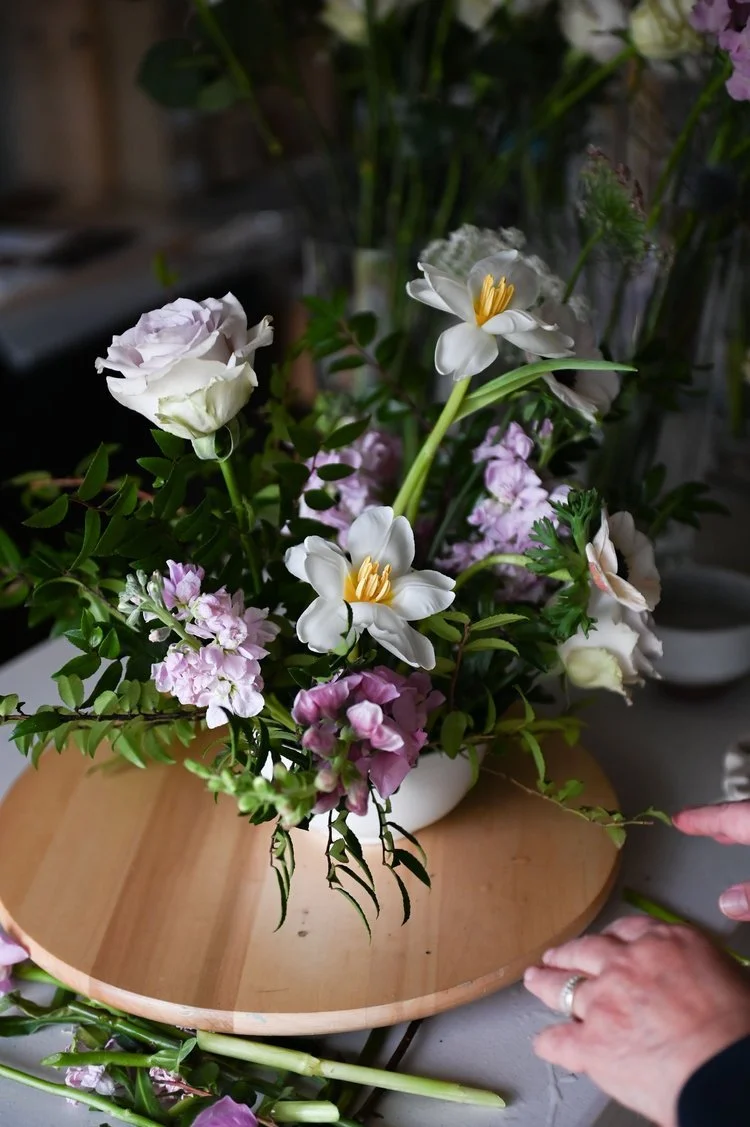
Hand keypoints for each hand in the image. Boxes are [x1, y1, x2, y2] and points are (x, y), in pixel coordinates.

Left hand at [524, 916, 749, 1126]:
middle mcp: (628, 964)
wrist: (728, 1072)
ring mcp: (605, 1001)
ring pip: (565, 987)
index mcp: (666, 944)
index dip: (611, 940)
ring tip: (536, 980)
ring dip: (547, 984)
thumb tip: (688, 981)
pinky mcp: (592, 1043)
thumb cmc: (738, 1032)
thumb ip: (691, 969)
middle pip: (587, 951)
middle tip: (556, 956)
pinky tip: (544, 1042)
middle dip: (569, 954)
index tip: (605, 942)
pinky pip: (559, 1041)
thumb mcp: (725, 976)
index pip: (628, 931)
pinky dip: (550, 1043)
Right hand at [674, 802, 749, 919]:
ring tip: (721, 835)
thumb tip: (727, 904)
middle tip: (694, 822)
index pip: (725, 816)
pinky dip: (749, 833)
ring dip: (736, 827)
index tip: (678, 819)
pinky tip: (749, 846)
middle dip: (716, 820)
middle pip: (739, 814)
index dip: (700, 818)